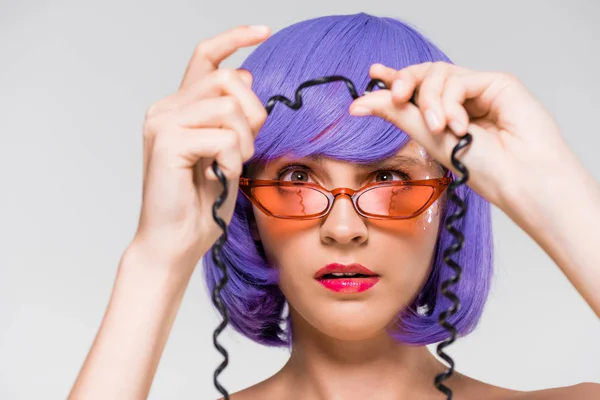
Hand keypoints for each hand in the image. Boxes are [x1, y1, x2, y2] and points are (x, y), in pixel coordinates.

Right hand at [133, 25, 269, 270]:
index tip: (263, 30)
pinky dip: (232, 160)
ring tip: (228, 167)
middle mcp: (166, 108)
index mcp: (179, 107)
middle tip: (244, 150)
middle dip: (253, 115)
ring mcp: (162, 122)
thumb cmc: (202, 201)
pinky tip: (217, 177)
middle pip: (229, 80)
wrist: (176, 240)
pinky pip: (223, 137)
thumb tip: (246, 75)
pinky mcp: (166, 141)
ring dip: (243, 143)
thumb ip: (232, 116)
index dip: (234, 38)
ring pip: (230, 108)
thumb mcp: (227, 151)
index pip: (206, 57)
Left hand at [349, 61, 569, 213]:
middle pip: (426, 74)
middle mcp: (463, 100)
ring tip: (438, 128)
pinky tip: (458, 126)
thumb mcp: (429, 139)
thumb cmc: (484, 169)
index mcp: (447, 115)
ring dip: (431, 100)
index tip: (375, 72)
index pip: (418, 89)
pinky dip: (452, 103)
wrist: (519, 179)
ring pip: (440, 74)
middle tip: (397, 97)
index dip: (396, 79)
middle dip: (406, 82)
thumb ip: (399, 115)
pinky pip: (460, 80)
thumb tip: (360, 103)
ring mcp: (480, 90)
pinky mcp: (498, 83)